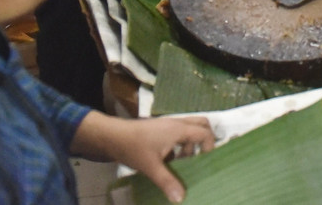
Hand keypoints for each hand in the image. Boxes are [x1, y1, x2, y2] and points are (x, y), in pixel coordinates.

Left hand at [73, 113, 214, 203]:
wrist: (112, 136)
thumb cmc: (134, 148)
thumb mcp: (152, 167)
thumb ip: (167, 182)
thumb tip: (181, 198)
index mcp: (178, 129)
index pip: (205, 132)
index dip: (209, 146)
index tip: (204, 162)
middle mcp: (176, 123)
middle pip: (200, 125)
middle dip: (204, 141)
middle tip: (199, 159)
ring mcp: (167, 125)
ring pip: (188, 130)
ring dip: (189, 146)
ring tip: (181, 164)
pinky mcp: (159, 130)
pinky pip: (177, 135)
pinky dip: (178, 146)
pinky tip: (169, 162)